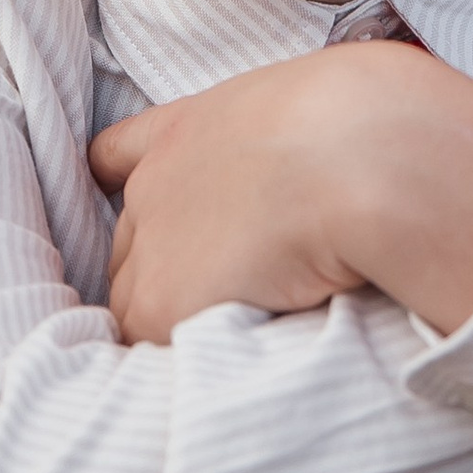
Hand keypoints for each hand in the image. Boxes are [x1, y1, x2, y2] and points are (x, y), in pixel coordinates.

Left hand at [89, 46, 472, 344]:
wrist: (353, 156)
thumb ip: (280, 146)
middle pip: (131, 245)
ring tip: (230, 332)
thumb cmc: (357, 129)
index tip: (129, 202)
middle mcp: (154, 182)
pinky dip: (183, 357)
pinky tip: (224, 360)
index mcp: (185, 127)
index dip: (125, 184)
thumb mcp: (308, 112)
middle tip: (230, 289)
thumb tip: (308, 184)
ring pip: (134, 298)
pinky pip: (151, 345)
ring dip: (173, 316)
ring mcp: (149, 241)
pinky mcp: (158, 302)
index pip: (115, 155)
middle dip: (167, 268)